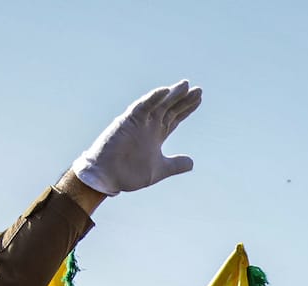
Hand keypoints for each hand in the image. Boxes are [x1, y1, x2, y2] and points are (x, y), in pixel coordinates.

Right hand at [72, 81, 202, 196]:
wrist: (108, 177)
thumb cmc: (129, 174)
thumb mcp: (160, 169)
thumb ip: (175, 164)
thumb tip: (192, 163)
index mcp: (156, 135)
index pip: (174, 117)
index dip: (186, 109)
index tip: (198, 99)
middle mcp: (149, 126)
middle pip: (170, 108)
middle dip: (184, 100)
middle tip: (199, 90)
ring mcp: (139, 122)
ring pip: (158, 104)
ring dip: (171, 95)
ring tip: (185, 85)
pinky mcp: (128, 121)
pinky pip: (142, 107)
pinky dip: (153, 98)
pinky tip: (165, 91)